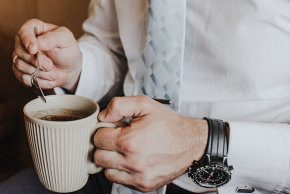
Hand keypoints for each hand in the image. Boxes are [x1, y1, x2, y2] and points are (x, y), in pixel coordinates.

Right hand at [12, 19, 82, 91]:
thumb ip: (52, 38)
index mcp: (34, 28)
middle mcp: (24, 41)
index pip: (24, 31)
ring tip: (53, 73)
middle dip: (36, 61)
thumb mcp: (65, 39)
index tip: (34, 50)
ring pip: (19, 65)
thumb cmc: (67, 49)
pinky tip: (49, 79)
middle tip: (50, 65)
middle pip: (19, 51)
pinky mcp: (21, 71)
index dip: (27, 41)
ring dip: (39, 73)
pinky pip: (22, 78)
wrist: (69, 68)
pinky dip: (38, 81)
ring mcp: (21, 57)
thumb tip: (37, 42)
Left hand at [93, 96, 207, 191]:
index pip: (97, 139)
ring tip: (124, 150)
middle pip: (98, 157)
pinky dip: (121, 171)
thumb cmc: (168, 124)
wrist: (192, 143)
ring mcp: (139, 177)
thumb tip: (102, 116)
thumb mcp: (144, 104)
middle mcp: (133, 163)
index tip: (114, 128)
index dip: (104, 130)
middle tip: (117, 138)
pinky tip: (131, 160)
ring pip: (106, 171)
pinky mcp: (144, 186)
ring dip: (111, 160)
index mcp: (130, 142)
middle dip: (104, 146)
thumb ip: (119, 105)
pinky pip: (119, 181)